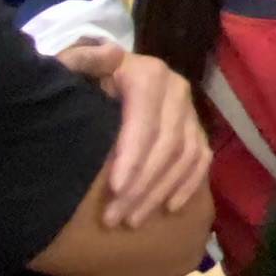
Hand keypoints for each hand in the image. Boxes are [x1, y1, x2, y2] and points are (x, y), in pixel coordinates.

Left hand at [76, 50, 211, 226]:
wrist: (100, 81)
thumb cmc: (83, 81)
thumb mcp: (74, 66)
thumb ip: (83, 60)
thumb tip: (111, 54)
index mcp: (148, 74)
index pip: (146, 119)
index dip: (132, 155)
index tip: (114, 189)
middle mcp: (176, 89)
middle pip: (167, 143)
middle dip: (142, 185)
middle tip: (115, 218)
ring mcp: (190, 110)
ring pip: (185, 156)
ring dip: (160, 192)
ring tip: (132, 221)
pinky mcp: (196, 128)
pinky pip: (201, 159)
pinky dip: (188, 185)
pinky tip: (170, 209)